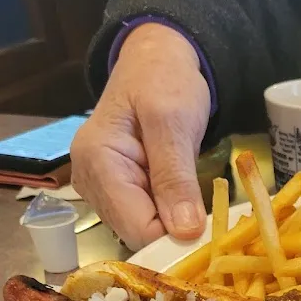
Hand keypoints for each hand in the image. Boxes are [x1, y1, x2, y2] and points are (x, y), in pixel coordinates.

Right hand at [71, 23, 210, 249]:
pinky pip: (145, 221)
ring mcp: (101, 190)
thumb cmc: (163, 81)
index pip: (136, 227)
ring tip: (195, 199)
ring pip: (143, 232)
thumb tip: (185, 232)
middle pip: (137, 234)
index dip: (175, 237)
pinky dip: (169, 217)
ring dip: (174, 226)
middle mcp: (90, 182)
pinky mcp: (117, 194)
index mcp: (97, 162)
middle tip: (210, 217)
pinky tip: (183, 200)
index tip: (211, 233)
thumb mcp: (174, 122)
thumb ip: (176, 177)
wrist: (155, 63)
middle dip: (174, 233)